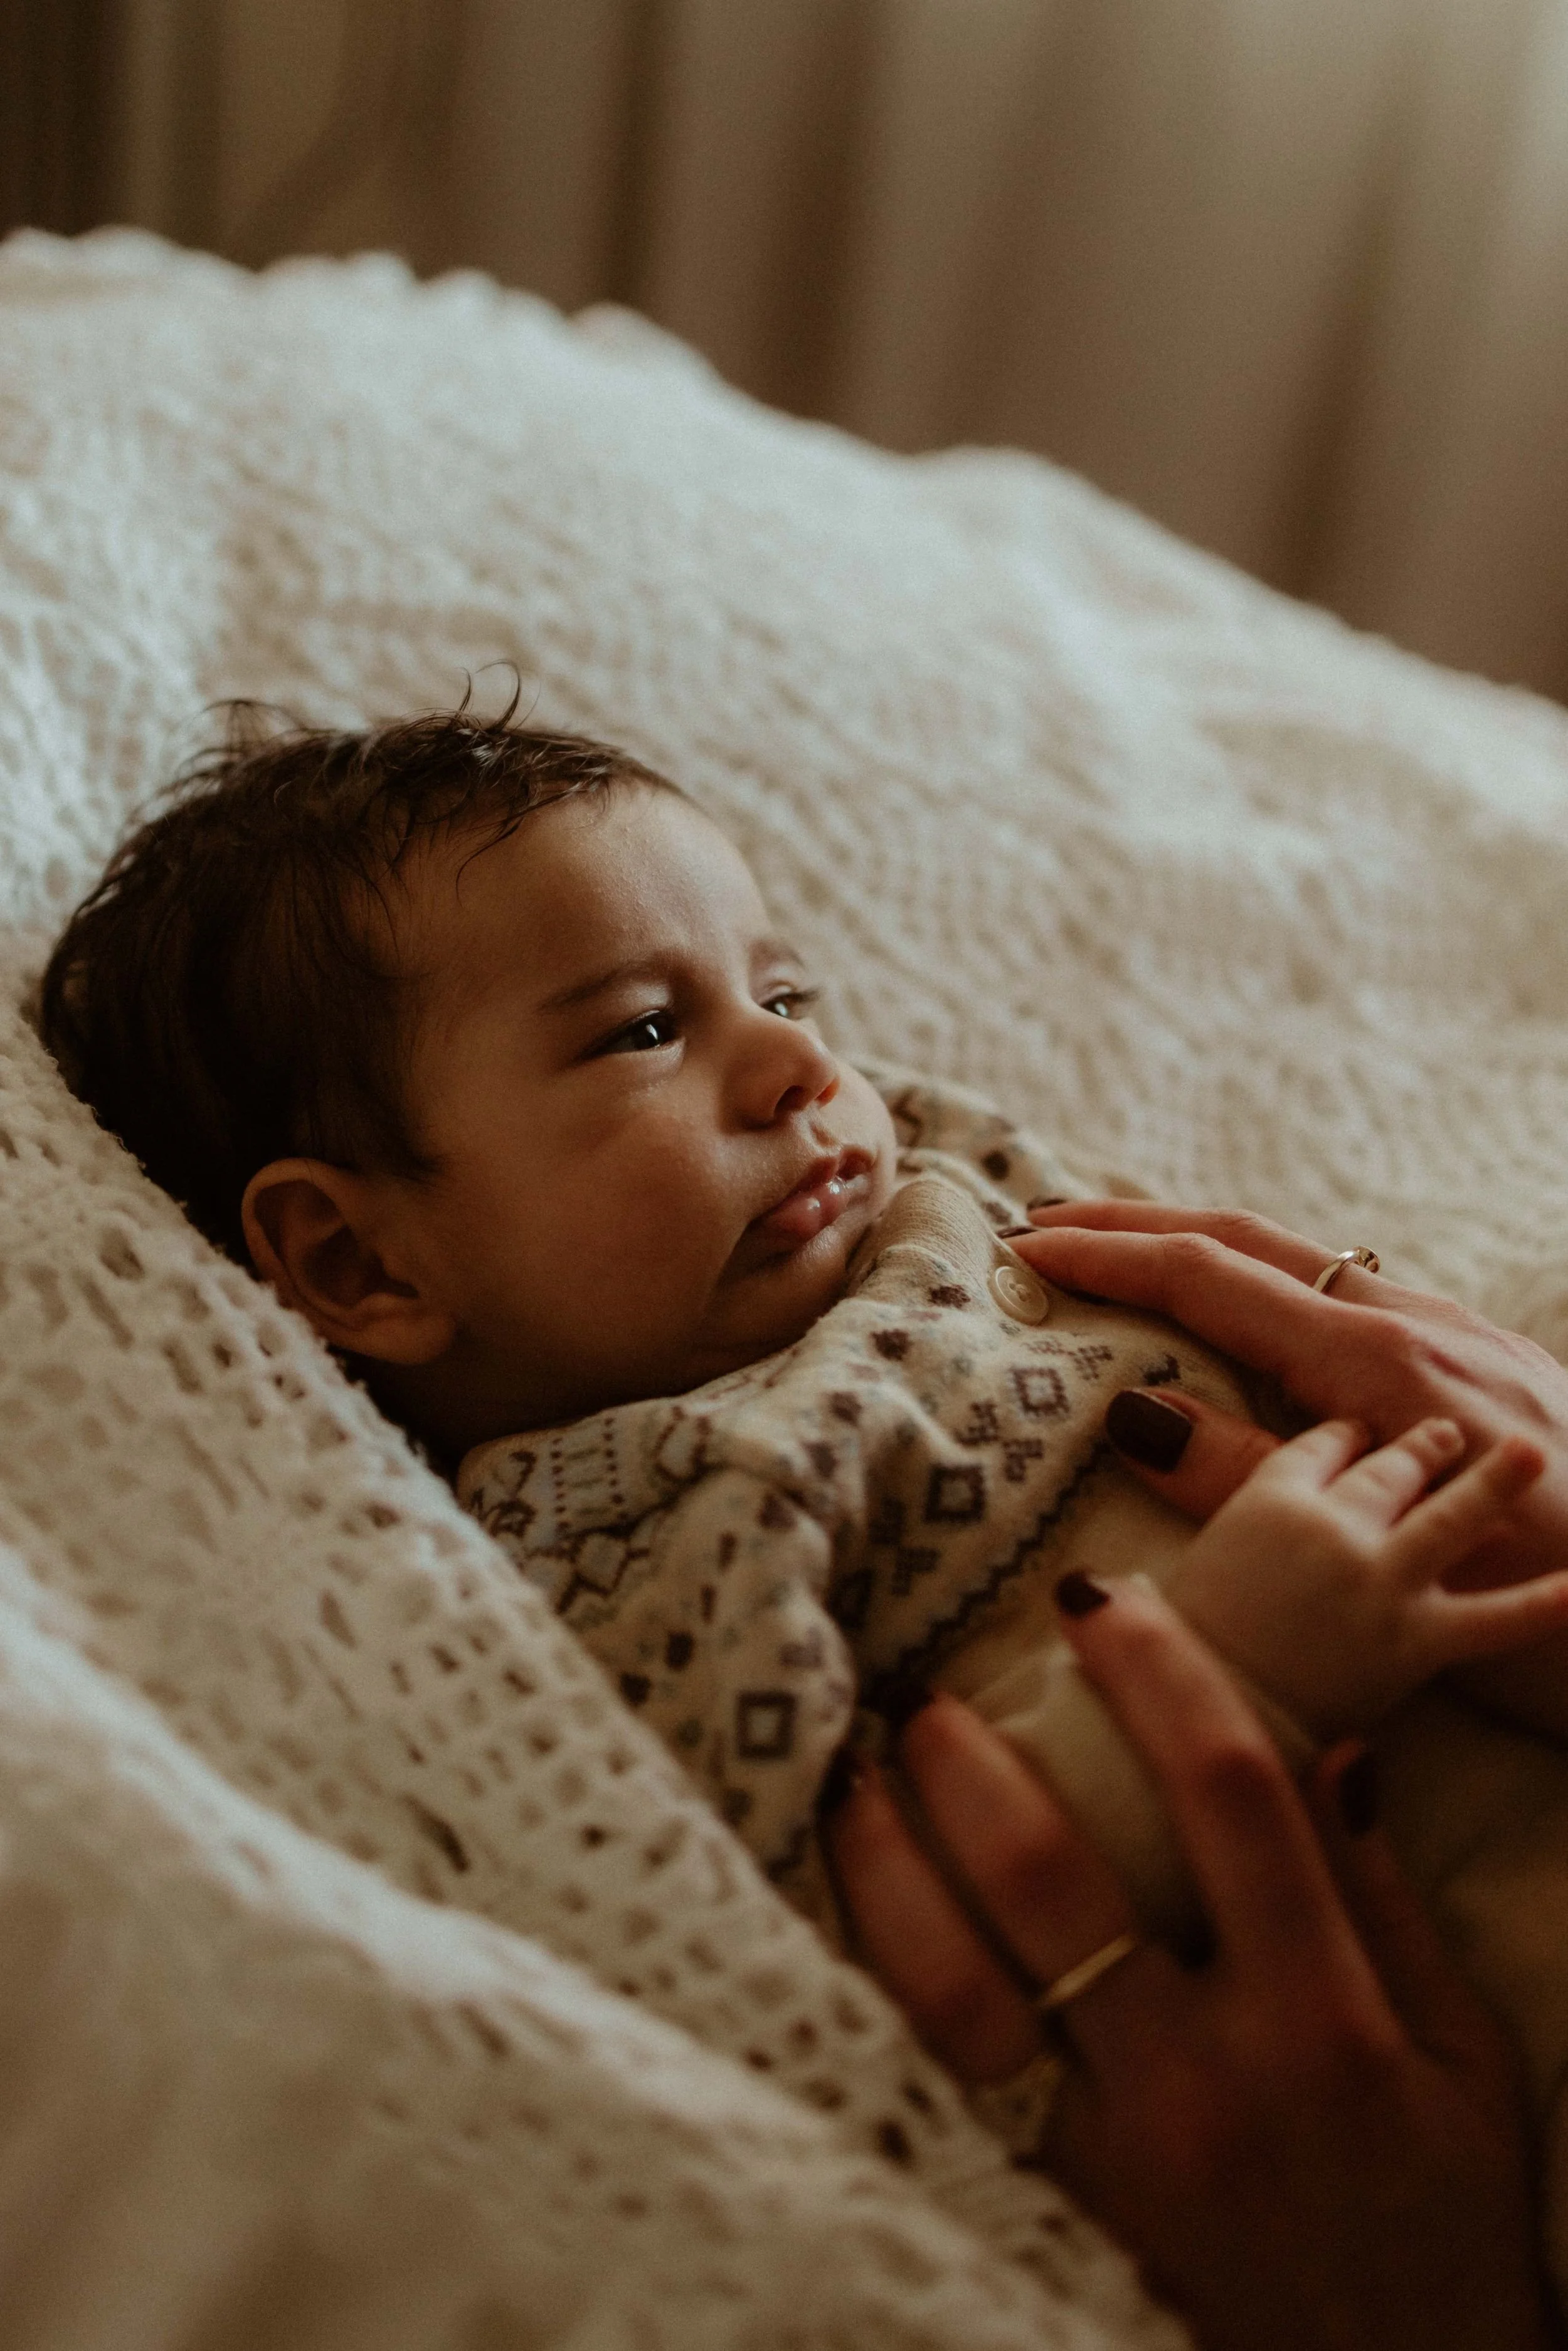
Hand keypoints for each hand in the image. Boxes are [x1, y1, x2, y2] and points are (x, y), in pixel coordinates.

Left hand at [826, 1581, 1560, 2350]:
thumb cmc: (1446, 2223)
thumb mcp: (1464, 2059)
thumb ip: (1386, 1903)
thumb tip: (1332, 1752)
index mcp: (1322, 2016)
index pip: (1228, 1794)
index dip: (1160, 1676)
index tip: (1100, 1601)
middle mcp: (1205, 2077)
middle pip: (1055, 1878)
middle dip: (976, 1764)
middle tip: (927, 1692)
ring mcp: (1116, 2151)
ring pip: (961, 1986)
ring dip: (893, 1867)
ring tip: (855, 1782)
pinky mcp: (1061, 2206)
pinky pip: (948, 2079)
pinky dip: (890, 1985)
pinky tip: (855, 1911)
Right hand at [1012, 1202, 1567, 1728]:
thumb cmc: (1563, 1604)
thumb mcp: (1391, 1558)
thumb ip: (1259, 1480)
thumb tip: (1132, 1409)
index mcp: (1380, 1359)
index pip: (1210, 1278)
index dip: (1107, 1259)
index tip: (1021, 1248)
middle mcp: (1416, 1323)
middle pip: (1249, 1239)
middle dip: (1139, 1222)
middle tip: (1046, 1222)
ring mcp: (1457, 1335)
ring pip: (1302, 1259)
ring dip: (1203, 1245)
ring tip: (1130, 1257)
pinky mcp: (1483, 1364)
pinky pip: (1345, 1292)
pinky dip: (1264, 1282)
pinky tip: (1255, 1319)